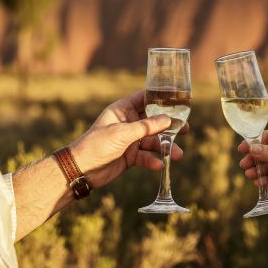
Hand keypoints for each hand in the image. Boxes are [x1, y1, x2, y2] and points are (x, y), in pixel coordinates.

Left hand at [68, 90, 188, 189]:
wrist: (81, 169)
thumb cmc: (97, 145)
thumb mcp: (122, 133)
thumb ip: (146, 126)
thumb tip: (168, 119)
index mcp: (122, 110)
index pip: (143, 98)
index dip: (160, 98)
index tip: (178, 100)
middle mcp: (127, 123)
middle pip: (153, 121)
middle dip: (169, 126)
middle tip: (186, 129)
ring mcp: (129, 140)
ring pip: (152, 141)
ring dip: (165, 147)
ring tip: (177, 155)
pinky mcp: (130, 156)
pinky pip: (146, 156)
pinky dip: (153, 161)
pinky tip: (159, 165)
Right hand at [237, 129, 267, 208]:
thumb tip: (252, 148)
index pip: (267, 137)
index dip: (254, 142)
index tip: (243, 148)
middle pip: (262, 151)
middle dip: (253, 158)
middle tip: (245, 163)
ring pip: (262, 165)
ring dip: (255, 169)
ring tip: (250, 174)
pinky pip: (266, 177)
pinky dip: (261, 179)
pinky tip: (259, 182)